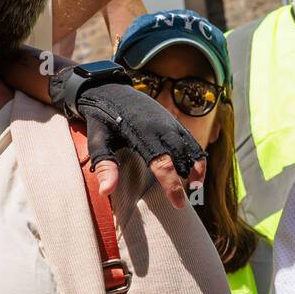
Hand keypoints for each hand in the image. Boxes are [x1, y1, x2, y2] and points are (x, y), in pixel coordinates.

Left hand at [76, 82, 206, 208]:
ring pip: (192, 148)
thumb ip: (104, 164)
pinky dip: (196, 156)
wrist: (110, 89)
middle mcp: (161, 127)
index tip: (178, 204)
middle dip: (189, 179)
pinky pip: (191, 140)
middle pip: (183, 157)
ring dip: (196, 168)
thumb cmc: (101, 118)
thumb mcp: (97, 140)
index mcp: (142, 133)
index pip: (162, 163)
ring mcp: (170, 122)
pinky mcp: (173, 121)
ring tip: (195, 188)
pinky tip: (194, 171)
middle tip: (187, 201)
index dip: (172, 185)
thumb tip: (106, 192)